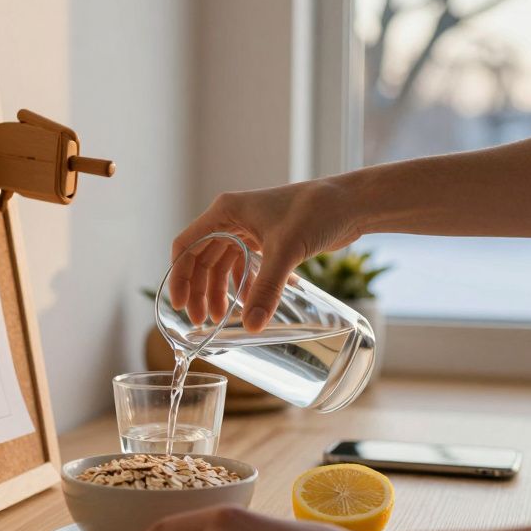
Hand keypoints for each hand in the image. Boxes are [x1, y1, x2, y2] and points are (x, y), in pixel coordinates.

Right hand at [169, 180, 359, 331]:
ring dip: (220, 292)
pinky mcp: (267, 240)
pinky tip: (248, 305)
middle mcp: (232, 219)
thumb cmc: (315, 211)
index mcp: (225, 211)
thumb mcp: (286, 251)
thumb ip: (266, 290)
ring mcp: (249, 229)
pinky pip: (244, 267)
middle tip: (201, 321)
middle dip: (200, 291)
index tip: (180, 305)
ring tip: (221, 319)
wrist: (350, 203)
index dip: (180, 277)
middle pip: (202, 260)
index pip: (187, 246)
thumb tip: (250, 326)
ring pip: (222, 266)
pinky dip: (243, 286)